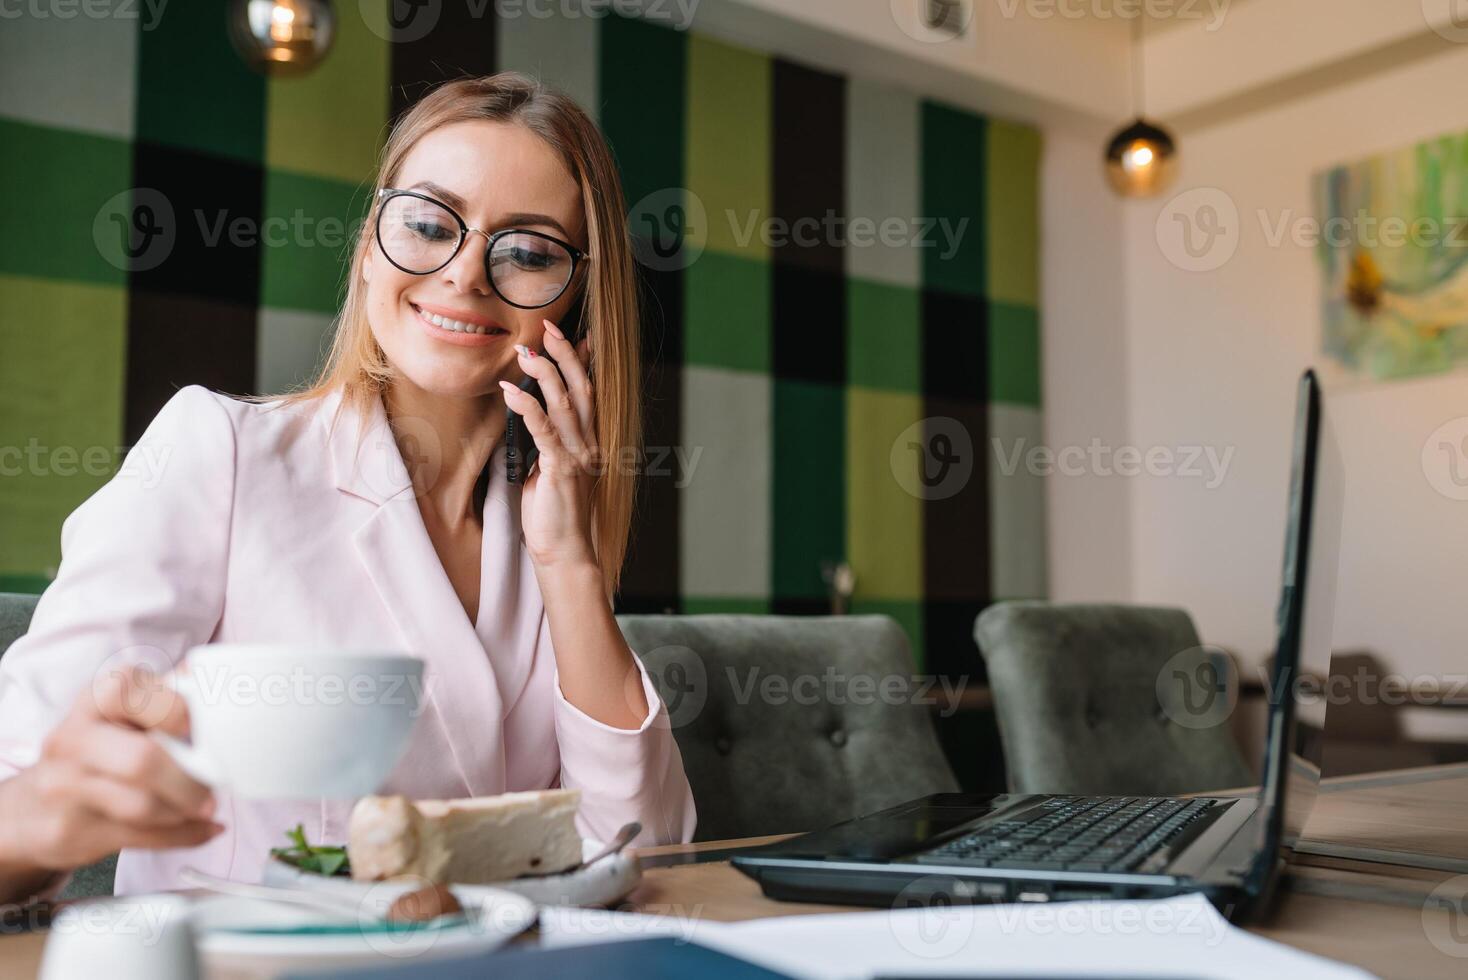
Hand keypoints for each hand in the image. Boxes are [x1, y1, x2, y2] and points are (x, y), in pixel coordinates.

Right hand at [0, 665, 222, 895]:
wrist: (33, 808)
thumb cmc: (100, 749)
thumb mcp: (126, 713)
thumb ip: (168, 696)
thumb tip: (216, 681)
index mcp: (96, 699)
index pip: (129, 694)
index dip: (176, 712)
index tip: (200, 729)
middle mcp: (73, 739)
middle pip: (141, 760)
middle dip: (190, 778)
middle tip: (214, 783)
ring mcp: (65, 787)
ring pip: (142, 806)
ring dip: (187, 809)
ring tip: (205, 804)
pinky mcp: (70, 831)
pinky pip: (143, 837)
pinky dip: (186, 835)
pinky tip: (204, 828)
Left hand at [499, 318, 599, 571]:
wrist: (564, 553)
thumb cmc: (553, 516)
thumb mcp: (547, 470)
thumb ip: (544, 443)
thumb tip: (529, 417)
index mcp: (587, 442)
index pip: (587, 392)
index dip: (579, 361)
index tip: (566, 335)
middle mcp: (588, 444)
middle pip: (581, 387)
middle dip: (564, 354)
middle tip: (547, 327)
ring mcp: (578, 456)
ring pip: (564, 402)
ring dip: (544, 373)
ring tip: (524, 352)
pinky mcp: (561, 469)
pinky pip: (544, 430)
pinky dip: (527, 407)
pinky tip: (511, 392)